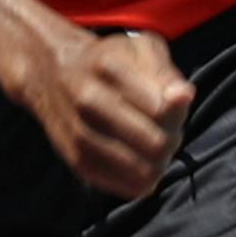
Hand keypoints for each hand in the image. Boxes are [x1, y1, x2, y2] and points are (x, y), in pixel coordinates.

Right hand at [22, 23, 192, 197]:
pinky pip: (125, 187)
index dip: (178, 112)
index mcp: (107, 68)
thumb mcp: (140, 49)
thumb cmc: (109, 61)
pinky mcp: (76, 162)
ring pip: (142, 170)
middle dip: (172, 139)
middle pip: (156, 142)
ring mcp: (79, 135)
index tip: (173, 105)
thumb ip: (165, 71)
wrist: (51, 74)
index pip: (163, 109)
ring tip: (154, 146)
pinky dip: (142, 181)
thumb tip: (184, 97)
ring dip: (159, 163)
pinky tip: (142, 162)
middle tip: (168, 130)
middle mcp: (88, 101)